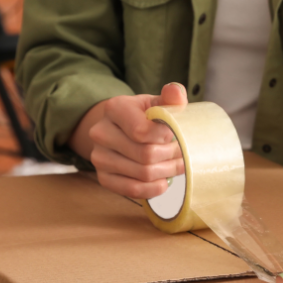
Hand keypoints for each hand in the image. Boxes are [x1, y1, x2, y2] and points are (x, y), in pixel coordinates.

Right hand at [68, 83, 187, 198]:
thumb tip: (176, 92)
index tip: (175, 135)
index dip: (166, 137)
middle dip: (171, 156)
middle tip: (183, 154)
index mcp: (115, 108)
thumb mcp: (158, 103)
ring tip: (176, 165)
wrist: (123, 131)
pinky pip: (132, 190)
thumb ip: (170, 99)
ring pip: (143, 173)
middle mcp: (100, 132)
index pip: (143, 131)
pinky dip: (154, 188)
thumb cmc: (146, 117)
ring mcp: (99, 157)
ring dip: (167, 172)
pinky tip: (163, 181)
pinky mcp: (103, 177)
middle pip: (146, 154)